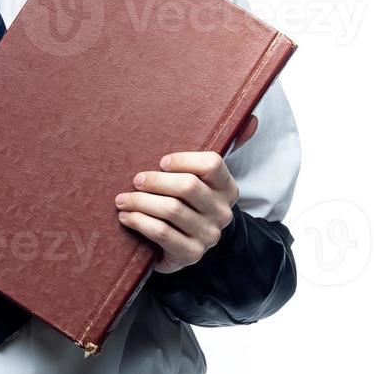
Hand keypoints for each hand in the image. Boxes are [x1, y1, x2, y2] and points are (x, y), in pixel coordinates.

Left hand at [114, 115, 256, 274]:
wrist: (186, 245)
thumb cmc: (187, 203)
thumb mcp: (200, 179)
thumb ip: (220, 150)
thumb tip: (252, 120)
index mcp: (227, 188)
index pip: (212, 165)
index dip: (184, 160)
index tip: (161, 161)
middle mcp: (222, 212)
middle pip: (187, 187)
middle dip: (155, 181)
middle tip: (135, 180)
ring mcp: (208, 235)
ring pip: (171, 210)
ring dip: (140, 202)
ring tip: (122, 199)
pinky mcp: (190, 254)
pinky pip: (161, 233)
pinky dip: (139, 222)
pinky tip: (126, 217)